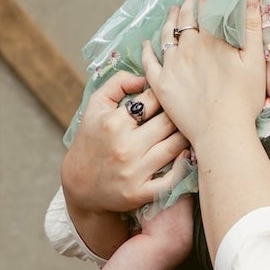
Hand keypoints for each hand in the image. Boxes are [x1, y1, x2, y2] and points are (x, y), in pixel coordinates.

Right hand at [61, 70, 187, 215]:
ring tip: (189, 130)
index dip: (165, 95)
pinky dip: (184, 166)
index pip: (153, 99)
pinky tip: (186, 155)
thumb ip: (118, 83)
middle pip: (168, 122)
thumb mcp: (95, 106)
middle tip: (187, 112)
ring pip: (176, 146)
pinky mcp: (140, 193)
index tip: (171, 96)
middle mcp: (124, 147)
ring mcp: (133, 171)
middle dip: (179, 115)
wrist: (79, 186)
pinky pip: (173, 179)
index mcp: (113, 123)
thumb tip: (146, 77)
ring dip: (185, 136)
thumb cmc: (91, 141)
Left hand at [141, 0, 267, 148]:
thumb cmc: (243, 99)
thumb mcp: (254, 61)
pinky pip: (149, 62)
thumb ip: (252, 27)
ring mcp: (171, 65)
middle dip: (189, 0)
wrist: (222, 132)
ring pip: (166, 34)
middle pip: (185, 16)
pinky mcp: (161, 84)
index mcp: (210, 39)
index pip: (206, 5)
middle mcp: (187, 47)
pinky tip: (147, 43)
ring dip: (170, 19)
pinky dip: (147, 49)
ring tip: (173, 10)